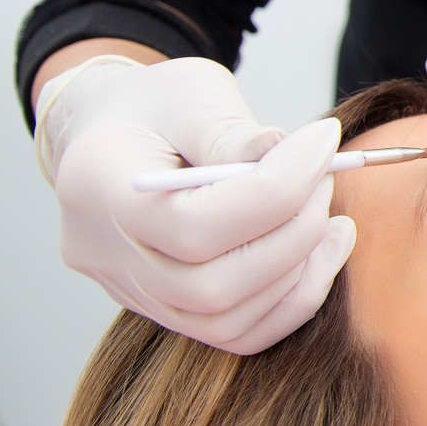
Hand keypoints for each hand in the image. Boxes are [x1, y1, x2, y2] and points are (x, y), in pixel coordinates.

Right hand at [36, 56, 355, 353]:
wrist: (109, 128)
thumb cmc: (151, 103)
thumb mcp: (189, 94)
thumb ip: (233, 133)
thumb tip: (298, 159)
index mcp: (99, 190)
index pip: (197, 227)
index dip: (277, 190)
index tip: (323, 141)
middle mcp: (109, 257)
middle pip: (213, 288)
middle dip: (294, 235)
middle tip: (325, 179)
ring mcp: (132, 292)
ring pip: (227, 321)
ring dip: (300, 271)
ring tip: (327, 212)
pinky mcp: (164, 307)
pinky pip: (235, 331)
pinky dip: (291, 298)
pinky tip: (321, 249)